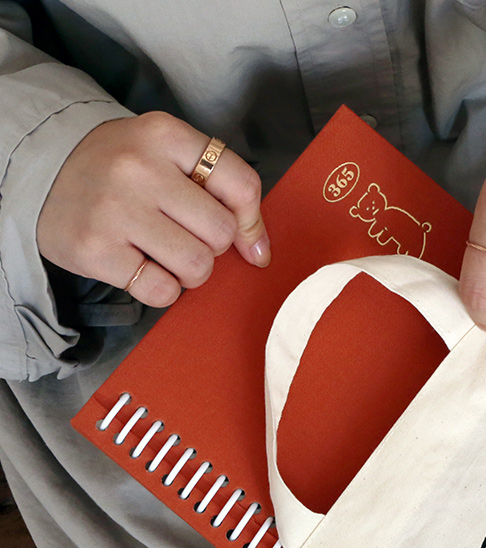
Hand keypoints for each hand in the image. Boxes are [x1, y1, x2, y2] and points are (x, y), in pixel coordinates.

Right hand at [36, 112, 269, 308]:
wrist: (42, 174)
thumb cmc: (122, 170)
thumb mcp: (169, 156)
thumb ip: (223, 192)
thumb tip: (261, 253)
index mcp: (164, 135)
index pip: (241, 184)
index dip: (250, 220)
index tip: (242, 237)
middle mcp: (139, 168)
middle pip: (222, 233)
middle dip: (211, 246)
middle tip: (182, 235)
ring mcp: (114, 209)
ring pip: (198, 266)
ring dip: (189, 271)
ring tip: (163, 253)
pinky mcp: (95, 249)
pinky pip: (163, 291)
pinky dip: (161, 289)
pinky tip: (140, 266)